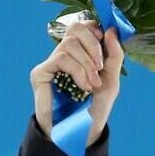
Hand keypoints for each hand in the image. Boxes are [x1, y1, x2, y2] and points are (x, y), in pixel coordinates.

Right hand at [30, 21, 124, 145]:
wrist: (82, 129)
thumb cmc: (96, 105)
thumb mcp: (112, 79)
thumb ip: (114, 55)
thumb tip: (112, 30)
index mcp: (81, 53)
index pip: (84, 26)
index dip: (95, 30)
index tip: (106, 44)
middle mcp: (64, 54)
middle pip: (76, 28)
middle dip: (93, 46)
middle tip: (100, 67)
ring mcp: (51, 62)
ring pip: (70, 44)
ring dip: (87, 64)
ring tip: (92, 84)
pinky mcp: (40, 72)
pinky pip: (61, 58)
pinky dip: (78, 71)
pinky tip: (83, 86)